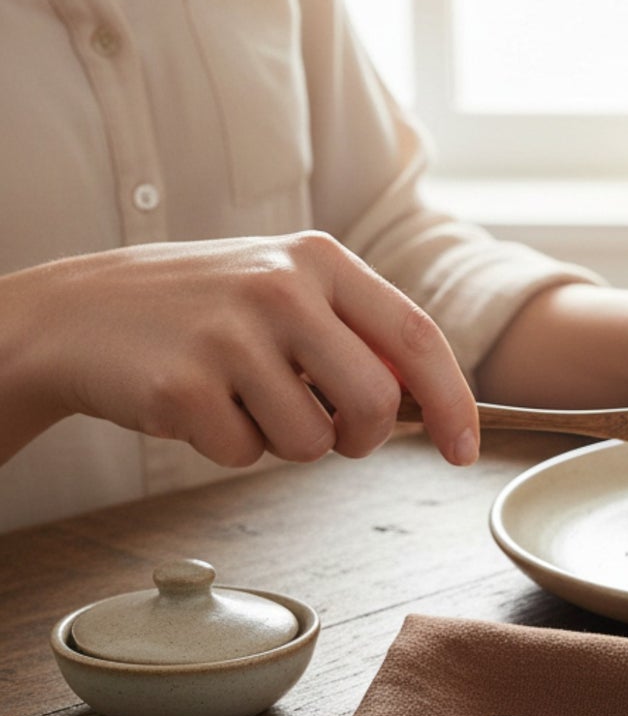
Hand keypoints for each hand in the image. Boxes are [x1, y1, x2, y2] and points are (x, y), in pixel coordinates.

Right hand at [0, 233, 479, 467]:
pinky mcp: (183, 384)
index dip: (452, 401)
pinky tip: (194, 405)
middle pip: (373, 402)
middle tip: (326, 431)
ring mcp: (229, 334)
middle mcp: (280, 287)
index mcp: (318, 260)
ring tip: (239, 399)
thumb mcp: (282, 289)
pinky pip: (243, 455)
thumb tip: (427, 402)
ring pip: (310, 441)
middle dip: (359, 438)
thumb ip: (355, 333)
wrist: (74, 313)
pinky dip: (227, 449)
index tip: (465, 449)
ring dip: (283, 443)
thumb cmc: (199, 310)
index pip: (415, 337)